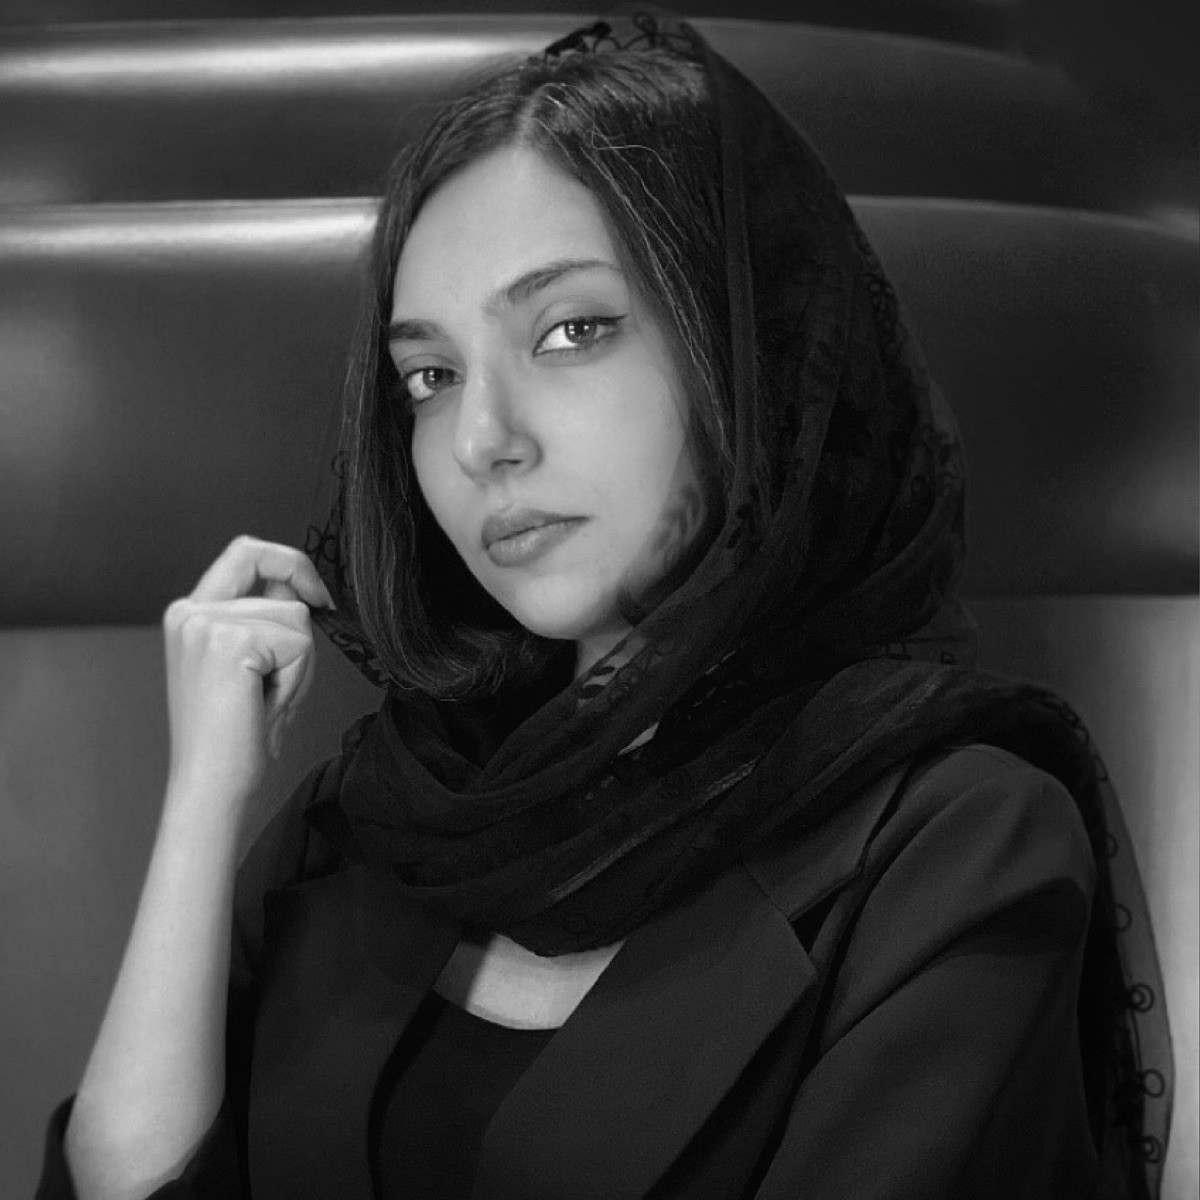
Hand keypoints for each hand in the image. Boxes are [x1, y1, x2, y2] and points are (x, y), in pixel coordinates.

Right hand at [162, 535, 335, 821]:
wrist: (211, 785)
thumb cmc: (235, 735)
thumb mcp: (251, 664)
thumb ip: (265, 618)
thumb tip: (301, 586)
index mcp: (189, 613)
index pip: (245, 552)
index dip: (289, 562)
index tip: (318, 594)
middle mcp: (190, 610)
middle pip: (280, 584)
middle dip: (301, 626)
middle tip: (284, 675)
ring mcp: (206, 623)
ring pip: (296, 616)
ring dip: (298, 664)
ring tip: (265, 700)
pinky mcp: (230, 641)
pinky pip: (298, 643)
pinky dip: (295, 678)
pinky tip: (265, 705)